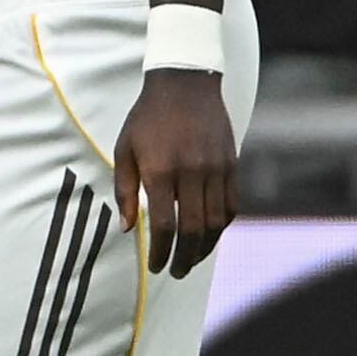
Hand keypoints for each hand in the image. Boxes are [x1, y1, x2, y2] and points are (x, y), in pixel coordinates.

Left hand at [114, 68, 237, 277]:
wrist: (184, 82)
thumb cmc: (148, 117)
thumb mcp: (125, 148)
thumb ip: (125, 190)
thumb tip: (128, 229)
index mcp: (160, 169)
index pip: (165, 225)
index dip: (161, 252)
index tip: (156, 266)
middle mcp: (191, 172)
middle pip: (193, 230)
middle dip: (184, 258)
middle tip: (176, 272)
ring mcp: (215, 169)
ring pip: (215, 222)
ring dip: (204, 248)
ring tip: (192, 260)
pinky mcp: (231, 165)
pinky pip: (231, 206)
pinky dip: (222, 226)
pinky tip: (210, 235)